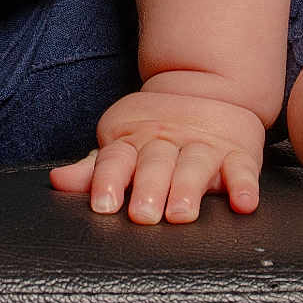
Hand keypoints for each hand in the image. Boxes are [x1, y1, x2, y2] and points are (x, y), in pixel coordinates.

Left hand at [49, 77, 267, 223]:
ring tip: (181, 213)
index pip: (116, 159)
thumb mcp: (122, 144)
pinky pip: (242, 169)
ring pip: (195, 166)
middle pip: (156, 164)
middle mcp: (167, 142)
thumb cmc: (155, 133)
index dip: (108, 180)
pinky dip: (245, 185)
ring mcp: (203, 146)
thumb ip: (95, 168)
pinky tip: (243, 203)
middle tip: (142, 214)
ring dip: (189, 188)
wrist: (207, 87)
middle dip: (148, 188)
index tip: (102, 204)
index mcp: (134, 141)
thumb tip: (57, 181)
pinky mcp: (237, 153)